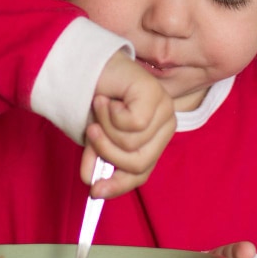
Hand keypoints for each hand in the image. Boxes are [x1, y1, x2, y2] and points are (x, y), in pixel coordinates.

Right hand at [81, 52, 175, 197]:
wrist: (90, 65)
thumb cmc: (98, 99)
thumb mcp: (97, 136)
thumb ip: (98, 158)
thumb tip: (92, 184)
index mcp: (154, 139)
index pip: (141, 173)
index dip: (118, 185)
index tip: (94, 192)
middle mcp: (165, 126)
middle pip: (138, 164)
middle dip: (108, 152)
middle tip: (91, 131)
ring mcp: (165, 110)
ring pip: (133, 144)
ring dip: (106, 127)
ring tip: (99, 107)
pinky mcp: (158, 96)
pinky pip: (133, 123)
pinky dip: (111, 113)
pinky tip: (107, 97)